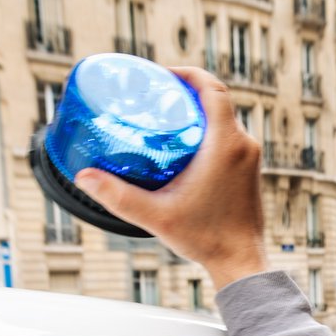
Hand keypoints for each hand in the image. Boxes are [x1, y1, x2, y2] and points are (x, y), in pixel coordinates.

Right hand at [74, 67, 268, 289]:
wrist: (241, 262)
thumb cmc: (208, 239)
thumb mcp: (156, 216)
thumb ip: (118, 196)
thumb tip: (84, 177)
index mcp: (226, 144)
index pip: (213, 88)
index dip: (188, 73)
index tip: (163, 75)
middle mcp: (244, 145)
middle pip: (217, 100)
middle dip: (187, 92)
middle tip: (155, 96)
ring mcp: (250, 158)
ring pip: (224, 119)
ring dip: (198, 113)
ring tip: (166, 118)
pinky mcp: (249, 171)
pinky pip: (230, 137)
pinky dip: (209, 132)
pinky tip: (185, 145)